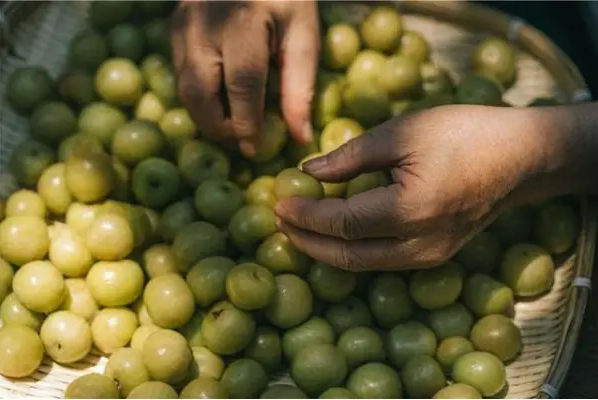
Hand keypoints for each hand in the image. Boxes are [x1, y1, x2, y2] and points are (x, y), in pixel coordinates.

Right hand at [170, 0, 318, 156]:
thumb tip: (300, 138)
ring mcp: (182, 24)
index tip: (254, 149)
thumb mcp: (303, 34)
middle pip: (200, 93)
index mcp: (243, 22)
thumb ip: (301, 87)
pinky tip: (220, 101)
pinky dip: (199, 96)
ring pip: (185, 88)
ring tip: (232, 126)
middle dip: (218, 127)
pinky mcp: (173, 27)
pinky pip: (181, 74)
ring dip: (206, 115)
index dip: (246, 123)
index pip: (241, 85)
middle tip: (240, 141)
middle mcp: (203, 23)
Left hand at [274, 105, 568, 270]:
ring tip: (298, 228)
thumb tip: (309, 172)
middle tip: (278, 222)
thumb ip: (351, 156)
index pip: (340, 223)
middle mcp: (419, 245)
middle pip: (346, 256)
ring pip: (362, 264)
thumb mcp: (402, 132)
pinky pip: (382, 260)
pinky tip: (334, 234)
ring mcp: (429, 257)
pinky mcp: (435, 256)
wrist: (520, 157)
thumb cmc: (463, 133)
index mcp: (409, 210)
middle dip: (307, 241)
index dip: (305, 215)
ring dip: (326, 250)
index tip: (277, 201)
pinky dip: (351, 250)